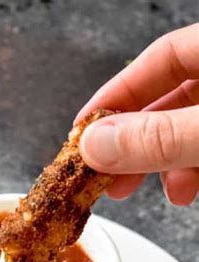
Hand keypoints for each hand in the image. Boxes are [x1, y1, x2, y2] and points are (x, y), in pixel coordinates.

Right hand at [76, 24, 198, 204]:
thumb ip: (159, 137)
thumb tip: (97, 145)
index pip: (157, 60)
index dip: (115, 95)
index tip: (83, 131)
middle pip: (167, 100)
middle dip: (132, 142)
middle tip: (103, 174)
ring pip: (186, 130)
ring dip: (158, 164)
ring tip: (137, 189)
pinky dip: (189, 171)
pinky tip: (181, 191)